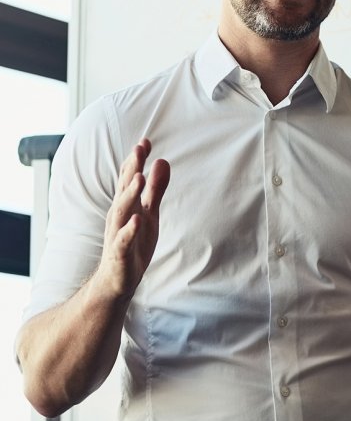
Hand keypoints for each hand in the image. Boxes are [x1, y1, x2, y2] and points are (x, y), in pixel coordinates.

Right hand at [97, 138, 169, 300]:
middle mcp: (119, 215)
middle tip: (139, 149)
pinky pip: (123, 240)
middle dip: (131, 168)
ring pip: (122, 211)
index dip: (136, 160)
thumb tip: (162, 160)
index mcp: (126, 204)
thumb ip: (156, 189)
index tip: (145, 140)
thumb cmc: (134, 242)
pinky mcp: (119, 254)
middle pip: (124, 189)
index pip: (128, 178)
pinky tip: (138, 219)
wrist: (117, 279)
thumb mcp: (150, 213)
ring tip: (139, 178)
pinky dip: (129, 229)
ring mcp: (117, 234)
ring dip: (130, 194)